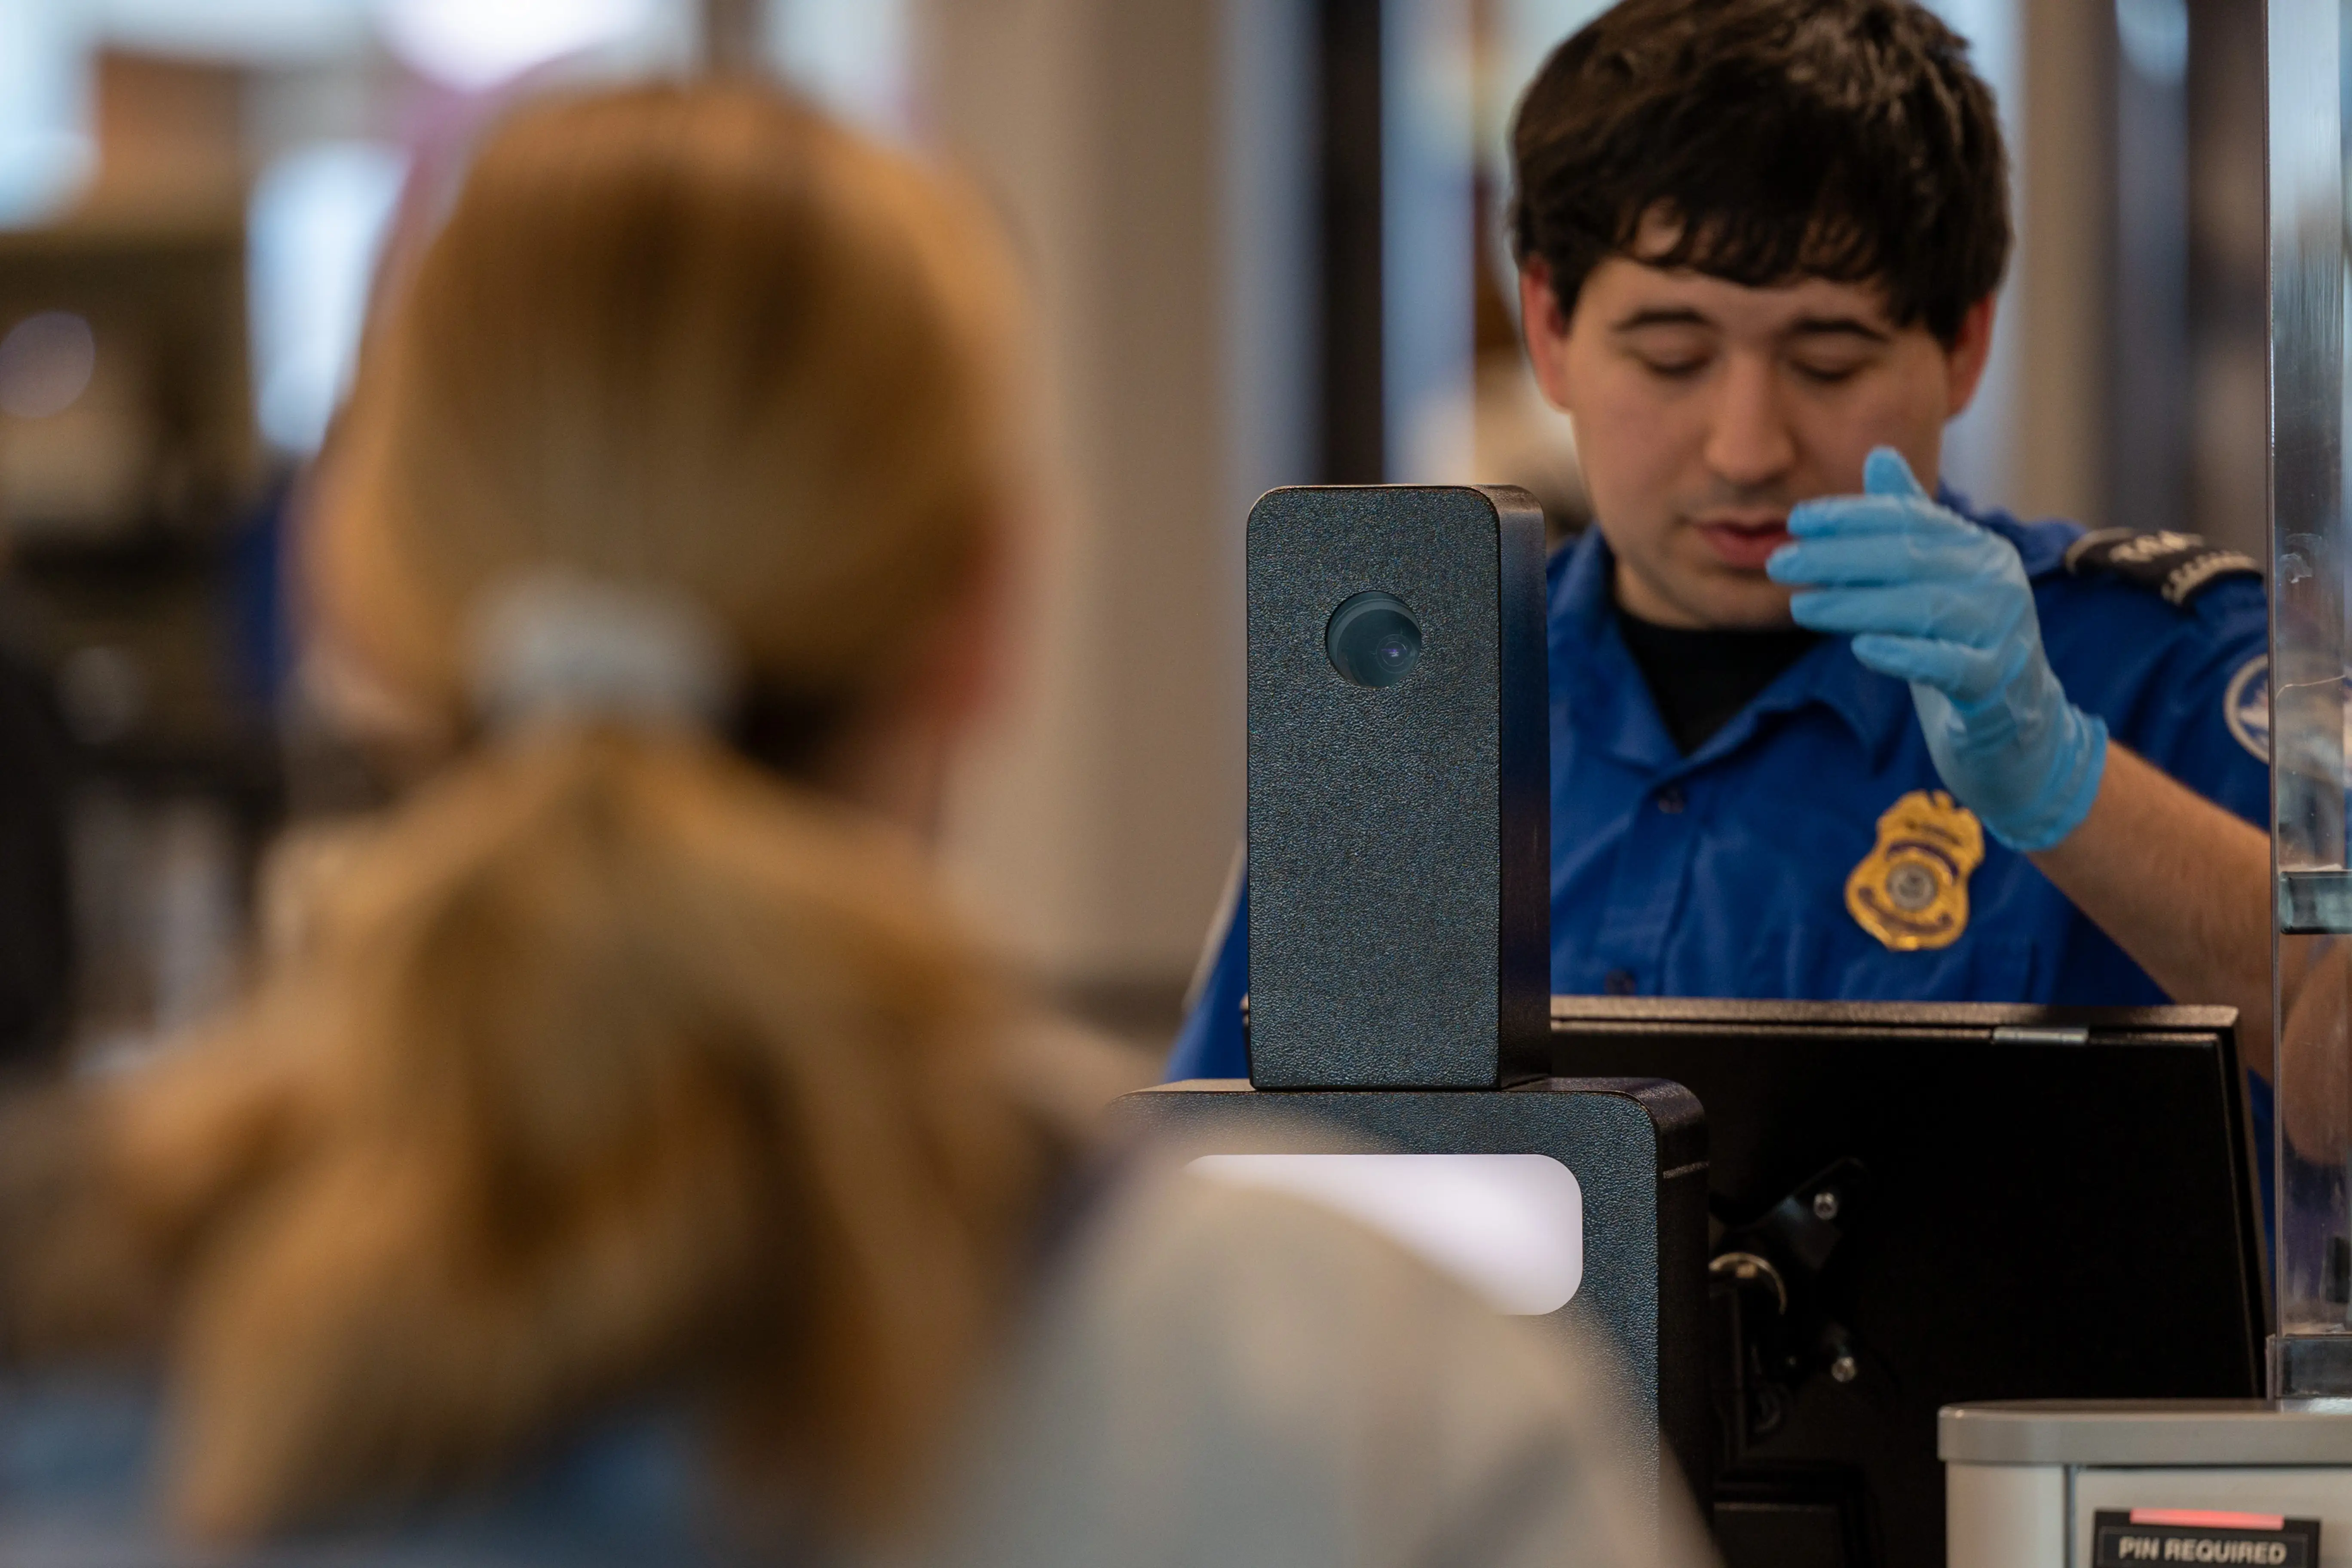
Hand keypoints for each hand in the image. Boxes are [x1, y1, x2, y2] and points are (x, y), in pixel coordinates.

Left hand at [1766, 447, 2106, 850]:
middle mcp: (1997, 582)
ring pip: (1923, 608)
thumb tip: (1879, 455)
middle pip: (1911, 559)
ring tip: (1802, 606)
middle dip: (1841, 558)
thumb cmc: (1961, 645)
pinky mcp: (1998, 685)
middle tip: (1781, 562)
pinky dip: (1907, 655)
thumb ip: (1910, 523)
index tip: (1799, 520)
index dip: (1854, 517)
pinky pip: (1951, 665)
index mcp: (1979, 551)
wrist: (2016, 727)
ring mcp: (2003, 632)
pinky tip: (1864, 648)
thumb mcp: (1933, 581)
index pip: (1911, 521)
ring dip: (1856, 605)